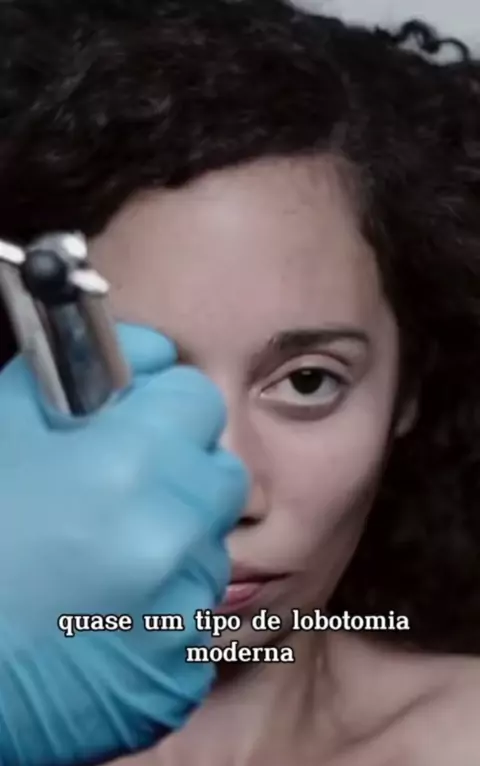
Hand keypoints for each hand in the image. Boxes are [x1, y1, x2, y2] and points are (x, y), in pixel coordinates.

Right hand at [0, 323, 248, 765]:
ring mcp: (177, 610)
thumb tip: (155, 352)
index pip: (201, 401)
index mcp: (127, 463)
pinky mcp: (179, 671)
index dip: (169, 411)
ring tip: (106, 564)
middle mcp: (166, 534)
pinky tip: (108, 613)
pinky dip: (164, 611)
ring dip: (175, 547)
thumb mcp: (10, 426)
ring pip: (212, 547)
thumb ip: (87, 371)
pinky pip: (196, 617)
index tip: (143, 430)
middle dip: (183, 478)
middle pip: (223, 476)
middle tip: (124, 499)